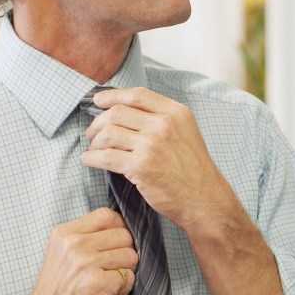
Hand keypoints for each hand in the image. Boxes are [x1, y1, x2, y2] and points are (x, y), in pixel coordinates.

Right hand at [21, 208, 136, 294]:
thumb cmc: (56, 291)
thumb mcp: (61, 254)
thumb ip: (86, 237)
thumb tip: (122, 227)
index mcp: (65, 233)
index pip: (107, 215)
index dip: (118, 229)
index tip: (113, 245)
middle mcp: (75, 245)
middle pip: (124, 235)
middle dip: (123, 254)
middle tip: (106, 271)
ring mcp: (87, 264)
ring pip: (131, 256)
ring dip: (123, 273)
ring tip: (104, 284)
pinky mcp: (99, 284)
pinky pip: (129, 278)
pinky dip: (122, 290)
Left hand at [82, 87, 235, 231]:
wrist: (204, 200)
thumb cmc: (193, 170)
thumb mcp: (186, 133)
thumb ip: (163, 120)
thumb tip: (127, 111)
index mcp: (176, 113)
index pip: (137, 95)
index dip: (113, 96)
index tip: (98, 101)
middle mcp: (164, 125)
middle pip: (118, 112)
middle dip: (98, 122)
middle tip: (92, 133)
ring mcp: (152, 145)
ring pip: (108, 133)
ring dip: (95, 141)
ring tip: (94, 149)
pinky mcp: (141, 167)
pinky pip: (106, 157)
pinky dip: (92, 158)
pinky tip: (90, 160)